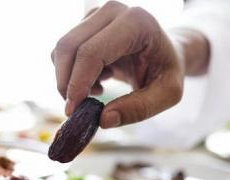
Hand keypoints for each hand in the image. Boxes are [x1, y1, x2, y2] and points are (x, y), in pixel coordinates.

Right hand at [52, 1, 183, 127]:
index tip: (73, 110)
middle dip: (65, 83)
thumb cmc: (167, 71)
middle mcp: (113, 11)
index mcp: (136, 22)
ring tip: (97, 90)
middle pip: (69, 47)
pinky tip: (96, 80)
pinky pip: (63, 52)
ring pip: (61, 50)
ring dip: (69, 79)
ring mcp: (96, 14)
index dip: (77, 83)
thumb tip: (102, 120)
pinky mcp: (85, 23)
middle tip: (77, 108)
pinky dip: (71, 73)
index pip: (92, 52)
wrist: (165, 52)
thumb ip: (139, 108)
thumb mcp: (168, 94)